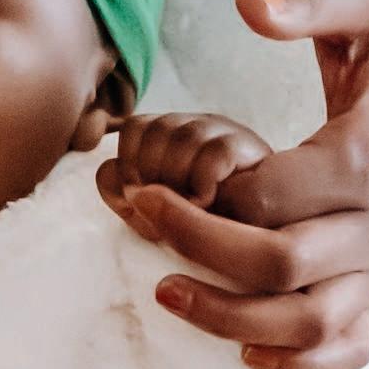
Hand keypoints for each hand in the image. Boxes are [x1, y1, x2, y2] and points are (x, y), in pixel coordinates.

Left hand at [98, 0, 368, 368]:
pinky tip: (245, 351)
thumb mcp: (364, 7)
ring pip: (307, 321)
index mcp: (364, 157)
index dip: (202, 197)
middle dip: (197, 249)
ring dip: (230, 320)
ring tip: (167, 292)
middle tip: (140, 219)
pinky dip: (299, 366)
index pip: (269, 197)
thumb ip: (307, 0)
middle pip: (279, 265)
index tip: (150, 180)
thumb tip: (246, 3)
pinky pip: (346, 349)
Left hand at [99, 108, 274, 213]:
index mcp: (171, 134)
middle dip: (151, 177)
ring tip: (187, 209)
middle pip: (156, 129)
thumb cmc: (199, 229)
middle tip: (165, 208)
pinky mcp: (252, 151)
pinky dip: (204, 186)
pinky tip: (208, 206)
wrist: (256, 242)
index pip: (136, 127)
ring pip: (184, 138)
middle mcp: (198, 126)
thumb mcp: (150, 215)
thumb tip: (111, 171)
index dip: (128, 165)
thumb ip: (120, 193)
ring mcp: (227, 134)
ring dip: (177, 183)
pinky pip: (216, 155)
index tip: (139, 198)